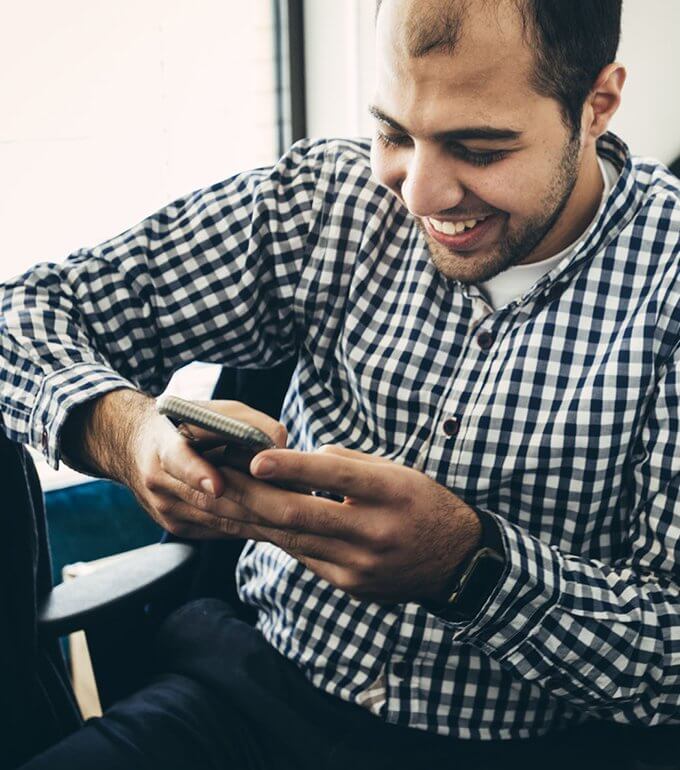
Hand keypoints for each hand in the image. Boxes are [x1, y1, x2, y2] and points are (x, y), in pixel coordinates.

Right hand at [73, 390, 288, 538]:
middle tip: (298, 504)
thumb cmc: (184, 422)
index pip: (177, 460)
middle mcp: (159, 482)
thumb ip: (244, 421)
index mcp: (162, 445)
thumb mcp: (209, 410)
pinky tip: (284, 526)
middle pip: (209, 499)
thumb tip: (280, 442)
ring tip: (302, 517)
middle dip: (256, 504)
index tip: (217, 485)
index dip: (197, 473)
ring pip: (220, 520)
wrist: (134, 448)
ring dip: (262, 521)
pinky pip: (222, 531)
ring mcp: (167, 510)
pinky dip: (253, 528)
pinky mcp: (179, 528)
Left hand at [209, 445, 481, 603]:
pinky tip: (252, 523)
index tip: (256, 457)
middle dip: (252, 495)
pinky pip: (304, 556)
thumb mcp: (397, 471)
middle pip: (301, 513)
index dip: (293, 466)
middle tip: (217, 477)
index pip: (336, 475)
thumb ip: (349, 463)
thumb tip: (300, 460)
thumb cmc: (422, 504)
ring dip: (252, 518)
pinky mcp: (350, 585)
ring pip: (293, 538)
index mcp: (391, 493)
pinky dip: (277, 537)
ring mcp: (360, 565)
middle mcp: (374, 532)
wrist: (456, 562)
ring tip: (221, 499)